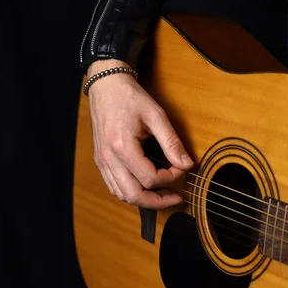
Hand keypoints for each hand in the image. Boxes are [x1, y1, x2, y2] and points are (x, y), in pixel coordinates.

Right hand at [86, 59, 192, 208]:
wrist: (106, 86)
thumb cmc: (130, 97)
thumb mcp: (156, 115)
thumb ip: (172, 142)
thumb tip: (186, 164)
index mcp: (122, 147)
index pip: (150, 178)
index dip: (170, 179)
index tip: (180, 169)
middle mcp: (109, 158)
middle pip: (133, 195)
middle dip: (157, 202)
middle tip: (175, 199)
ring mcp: (102, 161)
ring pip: (122, 195)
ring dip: (144, 200)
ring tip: (163, 196)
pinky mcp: (101, 161)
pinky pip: (114, 186)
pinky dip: (131, 193)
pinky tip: (146, 188)